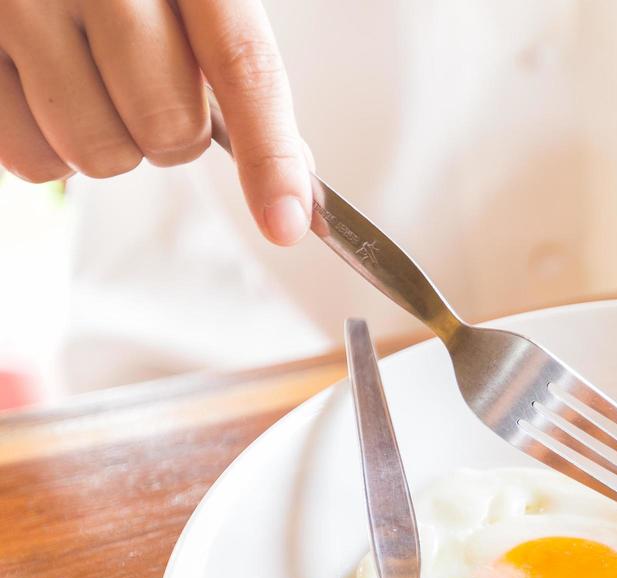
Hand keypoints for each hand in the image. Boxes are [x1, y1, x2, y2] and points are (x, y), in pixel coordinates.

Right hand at [0, 0, 309, 245]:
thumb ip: (236, 72)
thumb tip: (294, 185)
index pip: (243, 65)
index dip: (271, 154)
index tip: (287, 221)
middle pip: (168, 126)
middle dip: (170, 138)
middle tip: (143, 93)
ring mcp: (19, 5)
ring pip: (97, 153)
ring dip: (107, 145)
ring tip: (87, 86)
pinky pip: (30, 160)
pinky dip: (47, 151)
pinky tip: (42, 95)